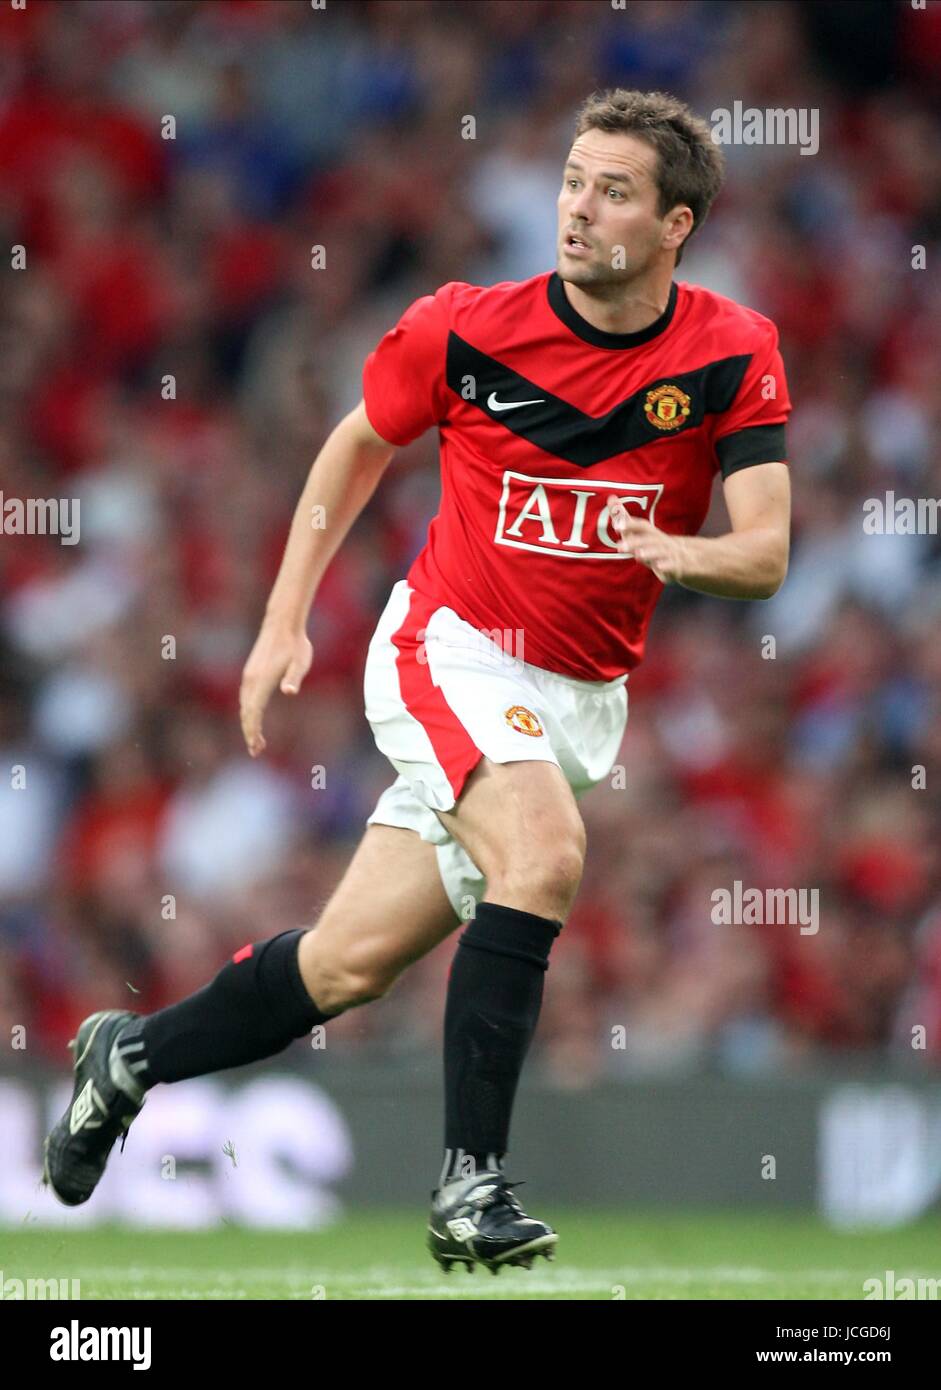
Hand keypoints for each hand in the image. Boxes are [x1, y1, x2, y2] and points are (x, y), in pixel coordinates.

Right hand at [239, 621, 312, 756]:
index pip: (253, 712)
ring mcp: (248, 676)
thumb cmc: (295, 644)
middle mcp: (250, 680)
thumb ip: (294, 677)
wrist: (282, 624)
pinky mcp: (250, 673)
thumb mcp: (301, 661)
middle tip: (257, 751)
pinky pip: (246, 698)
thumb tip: (289, 691)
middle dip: (250, 733)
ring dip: (249, 724)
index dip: (253, 731)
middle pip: (246, 713)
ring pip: (245, 706)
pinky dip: (248, 712)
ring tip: (257, 741)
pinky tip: (255, 717)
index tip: (256, 747)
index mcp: (261, 681)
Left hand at [607, 495, 687, 583]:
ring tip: (638, 555)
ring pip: (660, 552)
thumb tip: (611, 498)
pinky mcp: (679, 566)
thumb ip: (625, 518)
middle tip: (619, 547)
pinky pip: (673, 565)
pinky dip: (667, 566)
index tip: (617, 525)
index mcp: (652, 534)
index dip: (630, 525)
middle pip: (649, 539)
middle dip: (635, 542)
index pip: (642, 526)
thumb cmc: (658, 545)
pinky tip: (659, 568)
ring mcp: (671, 553)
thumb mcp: (641, 534)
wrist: (689, 559)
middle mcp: (662, 541)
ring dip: (650, 552)